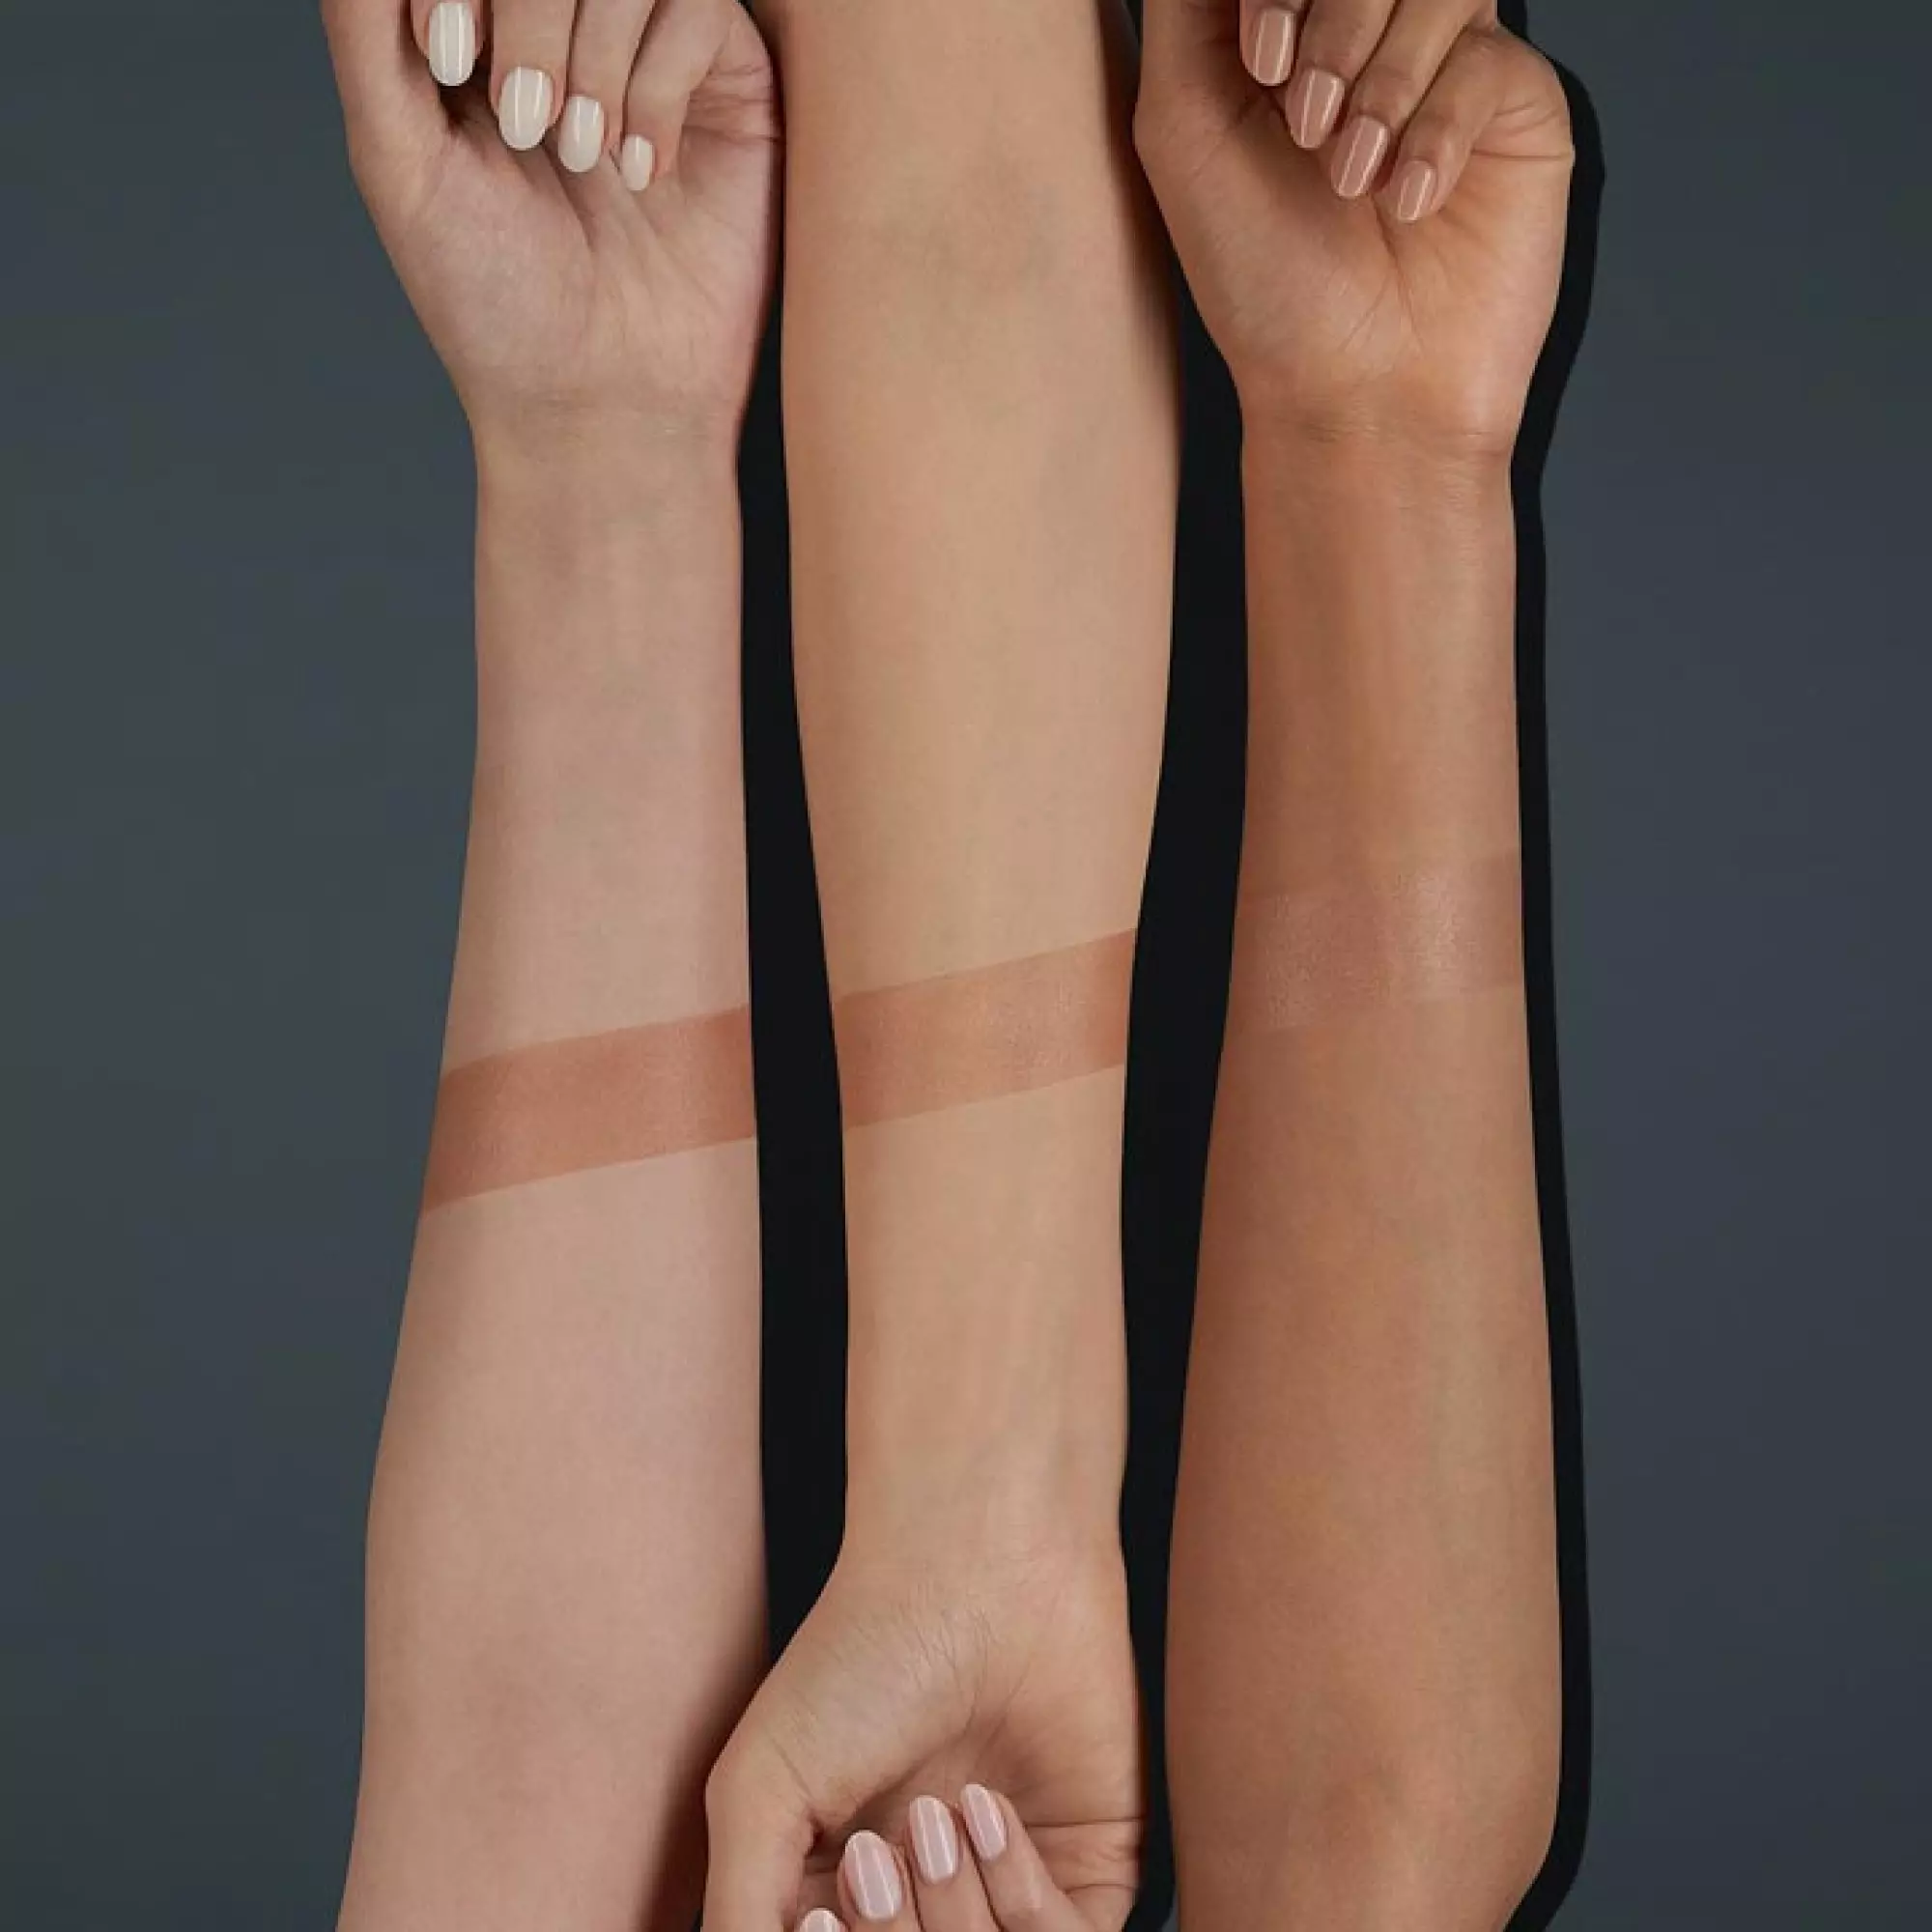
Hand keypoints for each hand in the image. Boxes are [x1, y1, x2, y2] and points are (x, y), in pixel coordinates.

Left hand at [321, 0, 778, 446]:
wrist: (604, 404)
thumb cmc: (495, 304)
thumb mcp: (396, 161)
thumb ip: (365, 30)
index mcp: (479, 30)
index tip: (451, 62)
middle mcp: (565, 28)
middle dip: (531, 19)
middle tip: (529, 130)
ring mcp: (652, 52)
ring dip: (595, 60)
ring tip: (588, 158)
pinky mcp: (730, 87)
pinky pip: (700, 9)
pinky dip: (661, 87)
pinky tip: (647, 172)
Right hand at [703, 1530, 1142, 1931]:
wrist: (979, 1568)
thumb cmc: (862, 1655)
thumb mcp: (760, 1790)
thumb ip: (739, 1914)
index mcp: (842, 1897)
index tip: (821, 1911)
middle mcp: (927, 1907)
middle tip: (878, 1848)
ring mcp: (1009, 1895)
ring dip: (954, 1915)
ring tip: (937, 1809)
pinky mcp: (1091, 1877)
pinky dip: (1022, 1900)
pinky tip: (990, 1809)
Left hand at [1135, 0, 1571, 451]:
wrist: (1355, 390)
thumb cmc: (1264, 280)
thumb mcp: (1183, 126)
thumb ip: (1192, 4)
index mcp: (1287, 25)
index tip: (1262, 66)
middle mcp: (1369, 31)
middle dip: (1334, 19)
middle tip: (1305, 124)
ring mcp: (1447, 62)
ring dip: (1383, 77)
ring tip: (1350, 177)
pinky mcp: (1514, 105)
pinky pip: (1488, 61)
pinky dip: (1435, 134)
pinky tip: (1408, 205)